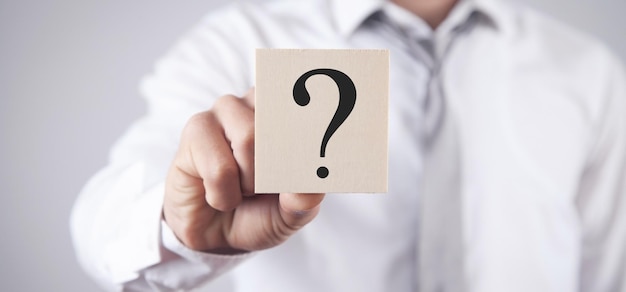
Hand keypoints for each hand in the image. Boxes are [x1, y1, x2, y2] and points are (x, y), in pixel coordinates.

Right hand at [163, 89, 323, 253]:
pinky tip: (219, 196)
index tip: (324, 148)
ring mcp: (225, 110)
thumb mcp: (292, 213)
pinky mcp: (196, 129)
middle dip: (277, 170)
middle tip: (266, 189)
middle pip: (280, 125)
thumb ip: (304, 201)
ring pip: (249, 140)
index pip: (309, 110)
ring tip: (242, 191)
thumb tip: (305, 191)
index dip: (316, 131)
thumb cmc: (258, 211)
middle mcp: (259, 103)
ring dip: (249, 183)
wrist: (216, 234)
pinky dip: (225, 196)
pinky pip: (220, 168)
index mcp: (289, 115)